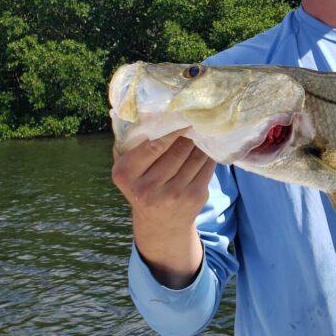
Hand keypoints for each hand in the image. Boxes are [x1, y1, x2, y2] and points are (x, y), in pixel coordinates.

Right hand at [111, 129, 215, 287]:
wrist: (160, 222)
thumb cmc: (142, 184)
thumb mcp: (127, 169)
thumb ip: (131, 145)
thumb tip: (147, 113)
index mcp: (126, 175)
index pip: (153, 146)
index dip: (171, 130)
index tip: (182, 115)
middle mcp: (147, 188)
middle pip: (177, 150)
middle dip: (188, 133)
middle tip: (196, 118)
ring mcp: (173, 194)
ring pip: (194, 157)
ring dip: (201, 140)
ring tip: (203, 128)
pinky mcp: (194, 197)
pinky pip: (206, 167)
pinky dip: (209, 153)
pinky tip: (209, 144)